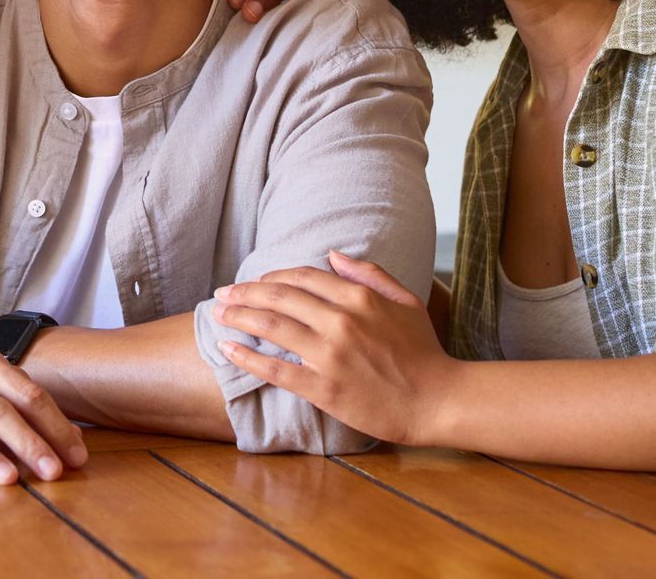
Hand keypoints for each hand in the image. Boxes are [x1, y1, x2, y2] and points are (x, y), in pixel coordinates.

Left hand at [211, 251, 457, 446]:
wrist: (438, 401)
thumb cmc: (424, 352)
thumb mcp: (405, 301)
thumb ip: (370, 274)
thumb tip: (333, 254)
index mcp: (358, 298)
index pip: (302, 276)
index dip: (272, 276)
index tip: (254, 282)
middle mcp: (340, 321)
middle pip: (279, 296)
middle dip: (244, 292)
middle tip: (222, 294)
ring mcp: (330, 355)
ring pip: (272, 326)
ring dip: (239, 317)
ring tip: (217, 314)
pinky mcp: (324, 388)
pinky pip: (276, 369)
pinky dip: (248, 356)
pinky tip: (229, 348)